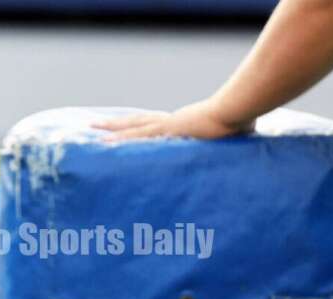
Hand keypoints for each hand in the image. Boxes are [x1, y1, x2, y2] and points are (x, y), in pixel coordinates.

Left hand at [92, 100, 253, 141]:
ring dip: (112, 131)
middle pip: (136, 122)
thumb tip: (230, 154)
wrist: (239, 109)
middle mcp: (171, 122)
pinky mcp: (169, 130)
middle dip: (115, 125)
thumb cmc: (240, 122)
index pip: (153, 126)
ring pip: (133, 127)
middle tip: (93, 124)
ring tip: (91, 130)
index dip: (135, 128)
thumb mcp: (228, 138)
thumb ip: (222, 148)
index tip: (121, 130)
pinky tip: (106, 143)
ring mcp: (168, 125)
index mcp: (182, 124)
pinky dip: (123, 140)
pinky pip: (140, 136)